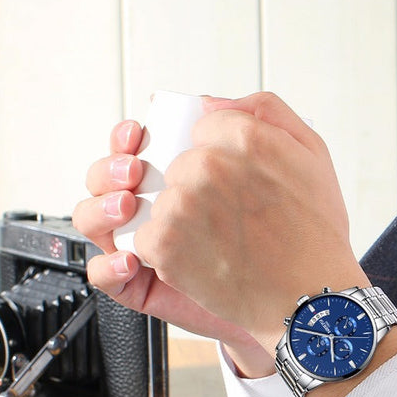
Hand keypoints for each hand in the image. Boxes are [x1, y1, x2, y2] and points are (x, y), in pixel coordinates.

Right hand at [72, 118, 273, 376]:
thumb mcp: (294, 158)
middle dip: (110, 170)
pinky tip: (131, 260)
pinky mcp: (144, 285)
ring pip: (94, 220)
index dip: (128, 138)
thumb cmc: (296, 230)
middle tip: (134, 171)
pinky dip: (107, 265)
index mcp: (183, 176)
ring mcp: (148, 247)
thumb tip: (207, 102)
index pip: (136, 148)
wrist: (303, 293)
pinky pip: (104, 274)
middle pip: (105, 180)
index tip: (139, 135)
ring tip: (128, 207)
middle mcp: (159, 209)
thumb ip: (258, 118)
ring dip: (100, 208)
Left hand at [131, 92, 368, 352]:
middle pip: (180, 166)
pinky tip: (202, 261)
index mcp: (243, 137)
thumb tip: (209, 103)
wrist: (309, 300)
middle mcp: (207, 167)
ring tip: (219, 244)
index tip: (236, 186)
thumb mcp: (313, 154)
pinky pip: (147, 237)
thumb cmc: (316, 235)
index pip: (205, 130)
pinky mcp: (164, 245)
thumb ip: (263, 111)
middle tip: (231, 221)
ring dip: (183, 221)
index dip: (220, 159)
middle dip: (198, 190)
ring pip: (162, 201)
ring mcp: (181, 206)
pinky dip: (168, 252)